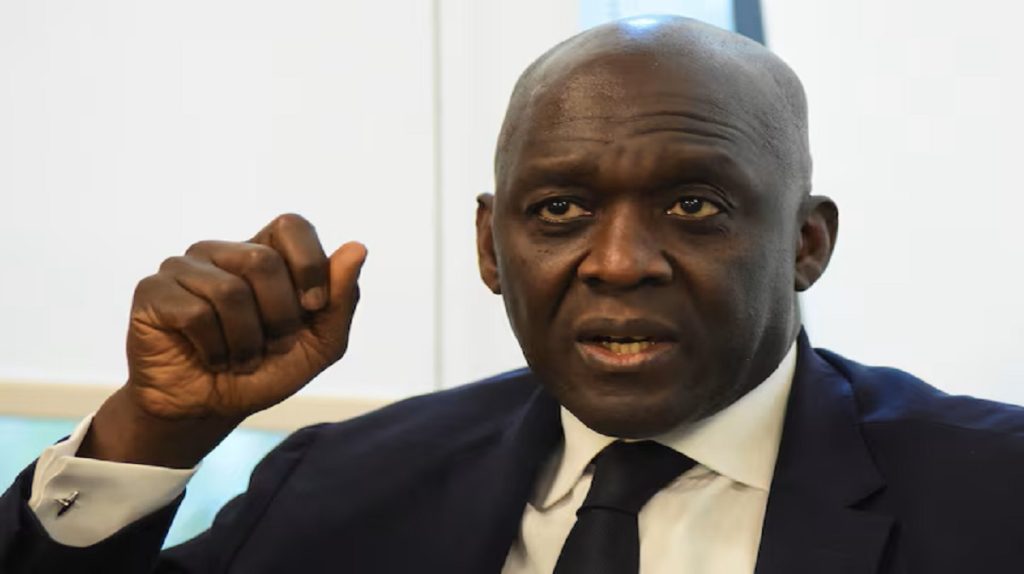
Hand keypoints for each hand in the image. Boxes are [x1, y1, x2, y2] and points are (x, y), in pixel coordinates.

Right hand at [80, 214, 366, 466]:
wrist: (210, 410)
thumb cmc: (265, 370)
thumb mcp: (319, 344)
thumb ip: (341, 299)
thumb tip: (357, 248)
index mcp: (265, 252)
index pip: (292, 225)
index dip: (309, 265)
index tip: (312, 308)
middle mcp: (224, 251)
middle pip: (262, 260)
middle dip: (279, 317)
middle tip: (272, 345)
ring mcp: (184, 267)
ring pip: (229, 291)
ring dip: (246, 341)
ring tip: (240, 358)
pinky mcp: (153, 291)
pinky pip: (194, 314)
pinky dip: (213, 349)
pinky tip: (209, 358)